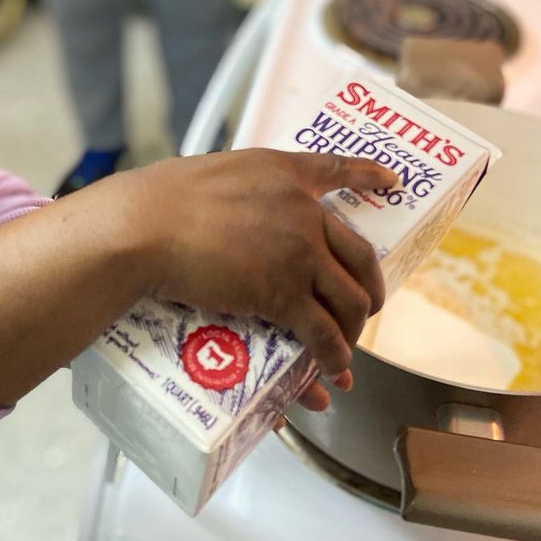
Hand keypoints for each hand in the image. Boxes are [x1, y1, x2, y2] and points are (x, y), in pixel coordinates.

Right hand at [118, 150, 396, 396]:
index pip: (337, 170)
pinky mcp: (283, 295)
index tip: (393, 182)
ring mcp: (299, 255)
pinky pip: (323, 333)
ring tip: (346, 348)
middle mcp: (303, 213)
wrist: (147, 227)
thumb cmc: (163, 200)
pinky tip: (332, 370)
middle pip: (360, 255)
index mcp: (284, 174)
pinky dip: (333, 357)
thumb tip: (232, 214)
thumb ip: (238, 192)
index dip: (370, 176)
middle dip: (370, 287)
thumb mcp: (212, 174)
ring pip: (350, 299)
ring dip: (353, 329)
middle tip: (367, 305)